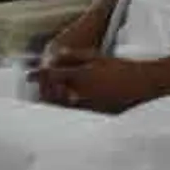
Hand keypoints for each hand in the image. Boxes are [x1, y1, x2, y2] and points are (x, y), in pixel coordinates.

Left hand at [31, 49, 169, 113]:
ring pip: (63, 105)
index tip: (28, 75)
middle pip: (54, 93)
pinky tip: (69, 107)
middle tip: (36, 90)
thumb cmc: (121, 68)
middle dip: (44, 91)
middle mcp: (80, 92)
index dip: (39, 74)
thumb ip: (76, 56)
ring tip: (48, 100)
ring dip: (54, 101)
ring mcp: (87, 105)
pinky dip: (69, 110)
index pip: (53, 75)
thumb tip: (58, 54)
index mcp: (80, 76)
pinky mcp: (94, 114)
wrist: (141, 86)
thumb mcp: (98, 57)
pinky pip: (76, 112)